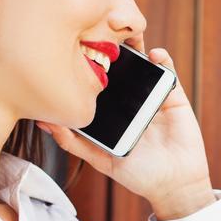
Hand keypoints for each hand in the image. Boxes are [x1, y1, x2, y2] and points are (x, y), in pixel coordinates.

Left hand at [36, 33, 216, 219]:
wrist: (175, 183)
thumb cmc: (139, 175)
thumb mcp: (101, 160)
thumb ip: (75, 143)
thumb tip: (45, 123)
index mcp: (114, 113)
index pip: (99, 84)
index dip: (91, 67)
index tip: (78, 50)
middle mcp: (131, 101)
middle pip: (120, 70)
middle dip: (112, 52)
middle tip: (100, 36)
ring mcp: (153, 97)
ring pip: (143, 66)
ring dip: (136, 48)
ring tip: (126, 38)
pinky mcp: (174, 96)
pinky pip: (168, 73)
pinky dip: (163, 59)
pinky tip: (154, 55)